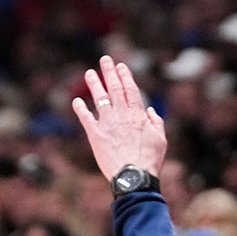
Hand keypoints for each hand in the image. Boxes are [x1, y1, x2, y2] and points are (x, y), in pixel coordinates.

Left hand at [72, 55, 166, 181]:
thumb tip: (150, 111)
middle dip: (109, 72)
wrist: (133, 176)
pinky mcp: (95, 135)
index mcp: (137, 114)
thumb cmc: (149, 160)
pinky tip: (76, 101)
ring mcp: (107, 123)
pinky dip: (80, 109)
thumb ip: (156, 122)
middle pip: (114, 88)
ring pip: (100, 98)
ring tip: (89, 73)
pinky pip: (86, 118)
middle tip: (105, 60)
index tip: (121, 66)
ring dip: (94, 84)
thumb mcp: (161, 139)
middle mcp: (121, 114)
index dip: (125, 76)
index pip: (130, 89)